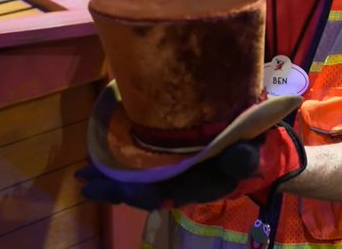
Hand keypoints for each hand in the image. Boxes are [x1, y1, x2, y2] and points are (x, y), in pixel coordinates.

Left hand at [77, 123, 305, 209]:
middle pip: (141, 190)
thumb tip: (236, 155)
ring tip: (85, 173)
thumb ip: (245, 158)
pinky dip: (119, 166)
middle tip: (85, 180)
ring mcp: (172, 174)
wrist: (257, 148)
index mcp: (197, 185)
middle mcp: (180, 184)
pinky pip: (140, 168)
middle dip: (113, 187)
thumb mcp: (254, 154)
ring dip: (110, 178)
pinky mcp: (167, 161)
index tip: (115, 186)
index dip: (136, 191)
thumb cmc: (253, 149)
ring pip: (136, 181)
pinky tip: (101, 160)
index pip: (162, 193)